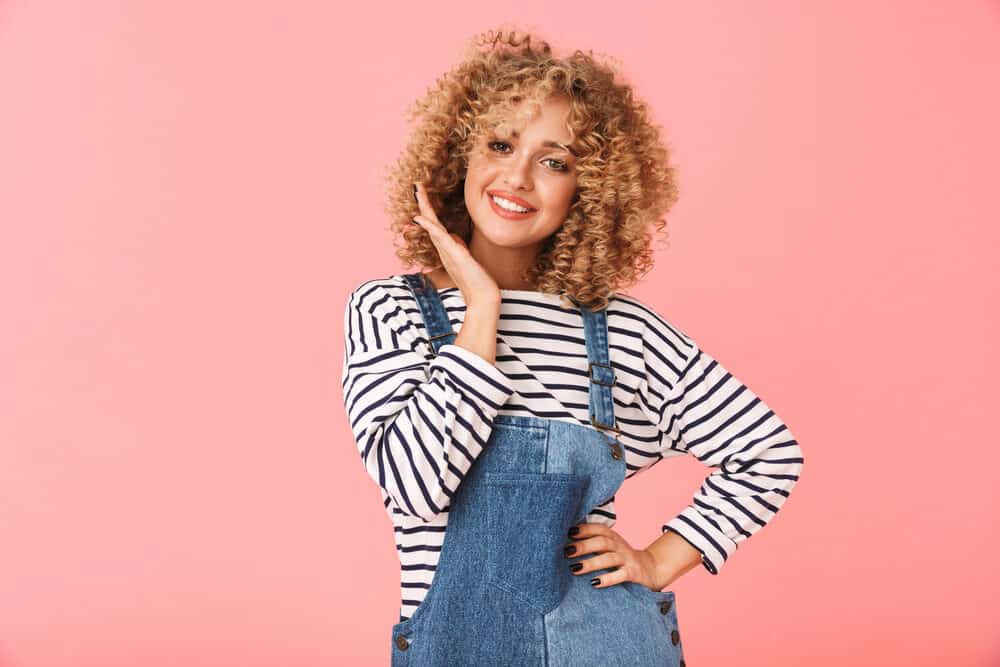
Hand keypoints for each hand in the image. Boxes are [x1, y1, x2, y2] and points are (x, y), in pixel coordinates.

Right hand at [411, 182, 499, 305]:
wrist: (482, 298)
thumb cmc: (476, 281)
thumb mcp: (467, 259)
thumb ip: (458, 248)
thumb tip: (453, 237)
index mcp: (447, 249)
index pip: (435, 225)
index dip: (429, 210)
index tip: (424, 195)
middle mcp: (444, 249)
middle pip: (430, 222)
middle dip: (423, 203)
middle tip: (417, 186)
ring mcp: (448, 252)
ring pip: (432, 226)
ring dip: (424, 208)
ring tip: (418, 192)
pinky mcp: (455, 255)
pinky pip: (440, 237)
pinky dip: (430, 226)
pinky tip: (421, 217)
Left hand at [565, 522, 662, 591]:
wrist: (651, 570)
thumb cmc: (622, 558)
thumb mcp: (610, 548)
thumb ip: (593, 543)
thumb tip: (564, 543)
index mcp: (613, 537)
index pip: (599, 529)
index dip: (585, 529)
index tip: (569, 532)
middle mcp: (620, 546)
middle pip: (602, 542)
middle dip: (584, 546)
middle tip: (567, 551)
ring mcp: (627, 559)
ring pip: (609, 558)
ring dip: (591, 563)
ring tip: (574, 569)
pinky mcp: (633, 573)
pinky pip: (621, 575)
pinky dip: (608, 579)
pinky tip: (595, 583)